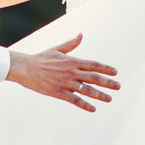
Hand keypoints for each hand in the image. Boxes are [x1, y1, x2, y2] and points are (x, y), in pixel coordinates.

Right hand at [5, 35, 121, 111]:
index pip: (93, 65)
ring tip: (109, 99)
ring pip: (87, 90)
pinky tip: (93, 109)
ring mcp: (66, 83)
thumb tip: (81, 34)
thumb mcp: (57, 49)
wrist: (26, 68)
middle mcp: (72, 72)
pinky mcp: (59, 93)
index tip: (115, 72)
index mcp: (72, 61)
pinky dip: (85, 105)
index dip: (105, 68)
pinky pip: (75, 100)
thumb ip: (71, 44)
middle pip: (94, 78)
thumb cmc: (41, 58)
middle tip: (118, 86)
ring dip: (100, 95)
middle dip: (108, 82)